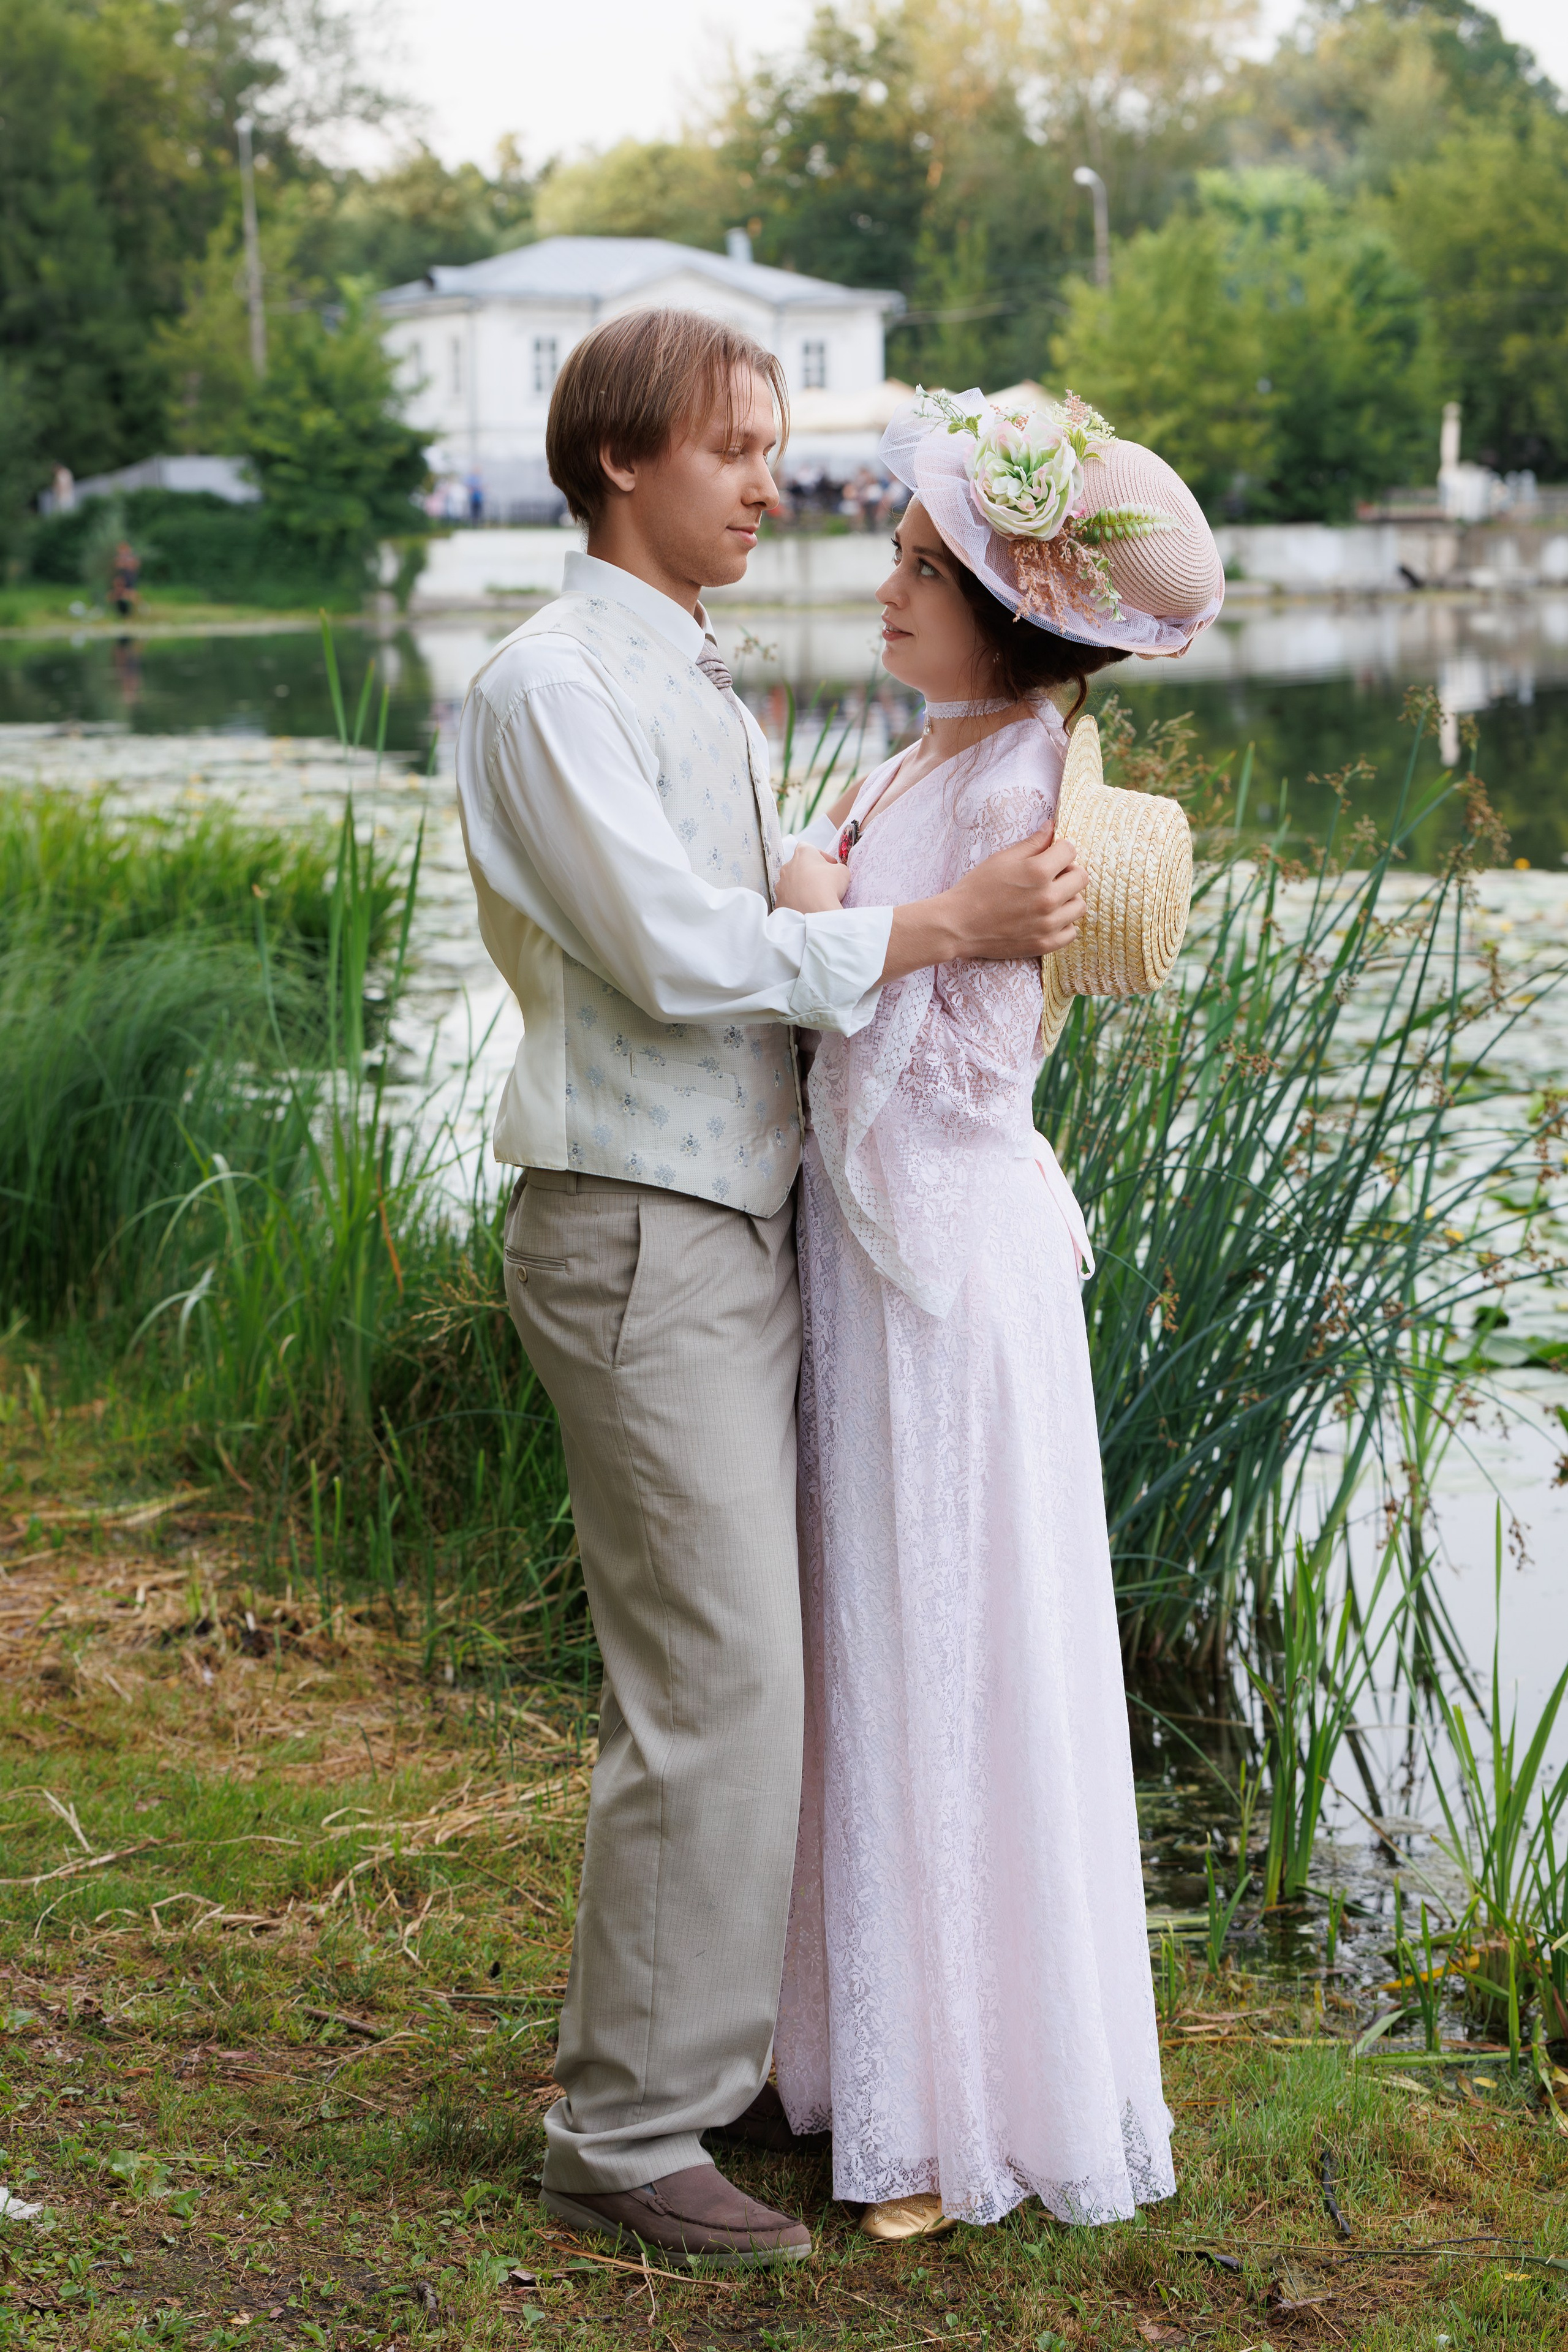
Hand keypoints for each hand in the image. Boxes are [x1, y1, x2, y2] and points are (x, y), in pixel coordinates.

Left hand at [777, 844, 850, 914]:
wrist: (815, 911)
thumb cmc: (828, 887)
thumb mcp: (842, 871)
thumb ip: (837, 867)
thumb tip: (834, 872)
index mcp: (802, 854)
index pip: (808, 847)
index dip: (820, 855)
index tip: (829, 864)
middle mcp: (787, 866)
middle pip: (799, 866)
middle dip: (810, 872)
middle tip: (822, 881)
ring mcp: (781, 884)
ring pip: (791, 882)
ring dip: (801, 886)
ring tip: (814, 895)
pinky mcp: (779, 900)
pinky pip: (788, 898)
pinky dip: (796, 901)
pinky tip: (806, 905)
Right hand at [879, 818, 1086, 982]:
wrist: (958, 925)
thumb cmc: (977, 888)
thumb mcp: (1002, 858)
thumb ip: (1032, 843)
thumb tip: (1052, 826)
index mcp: (1038, 872)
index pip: (1070, 851)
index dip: (1060, 849)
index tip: (1050, 855)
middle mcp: (1047, 898)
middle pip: (1081, 878)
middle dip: (1068, 871)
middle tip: (1051, 876)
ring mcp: (1047, 924)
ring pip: (1079, 905)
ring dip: (1068, 898)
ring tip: (1050, 898)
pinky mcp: (1043, 944)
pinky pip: (1071, 932)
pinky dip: (1064, 924)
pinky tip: (1048, 918)